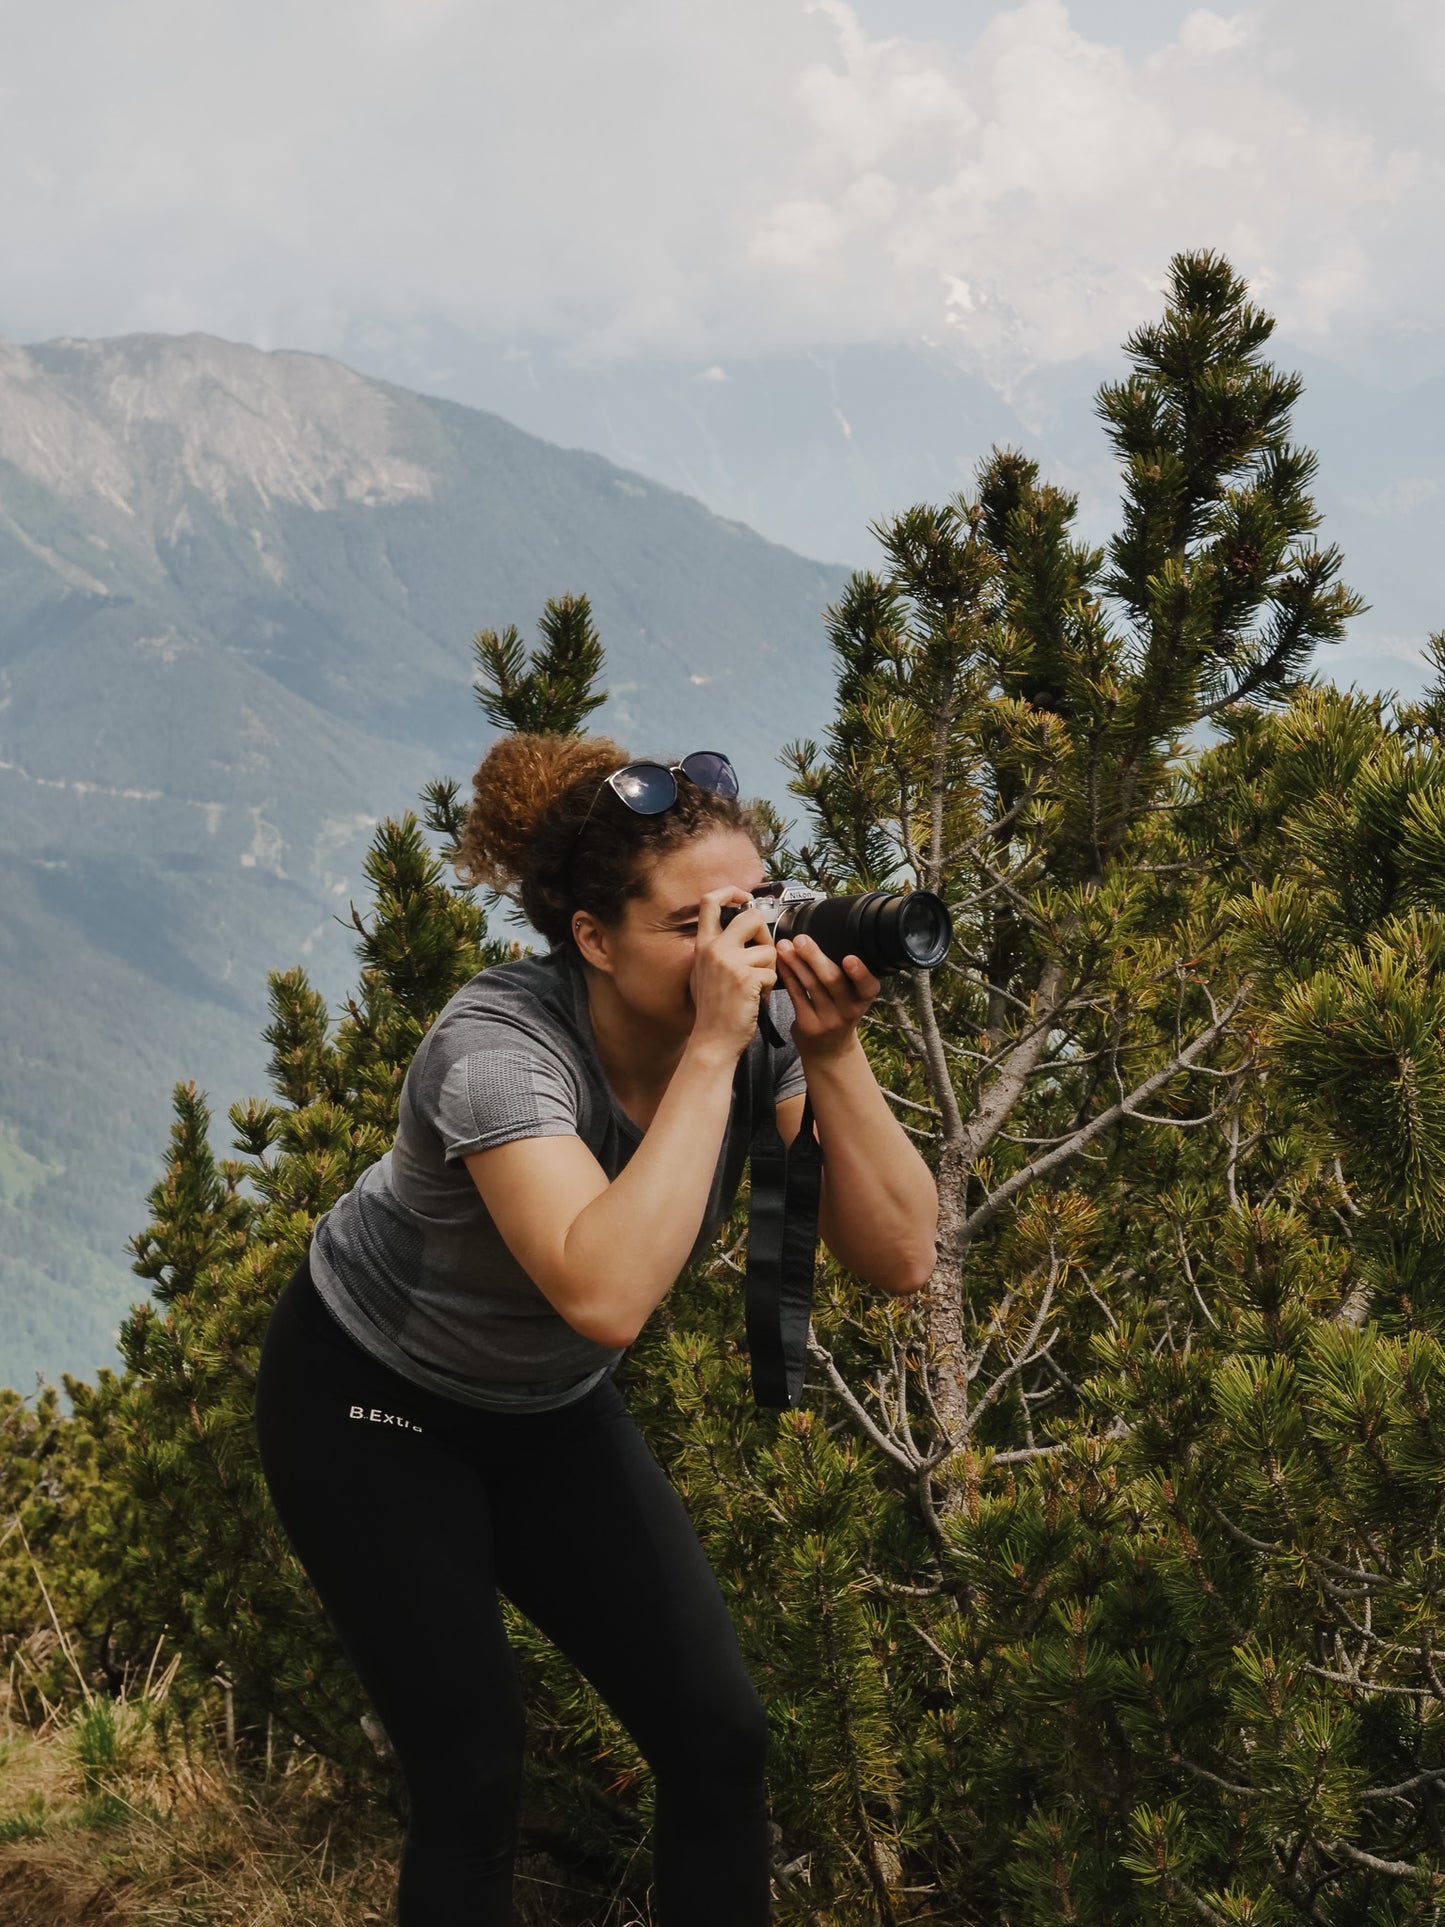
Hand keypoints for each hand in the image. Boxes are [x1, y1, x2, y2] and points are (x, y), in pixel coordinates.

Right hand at [688, 887, 777, 1061]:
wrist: (712, 1040)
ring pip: (768, 949)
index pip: (710, 901)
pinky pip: (773, 972)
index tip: (744, 898)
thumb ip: (718, 949)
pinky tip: (757, 998)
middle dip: (765, 935)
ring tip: (756, 986)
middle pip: (751, 916)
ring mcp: (729, 962)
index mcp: (703, 945)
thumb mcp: (703, 972)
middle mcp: (714, 949)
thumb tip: (742, 929)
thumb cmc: (713, 1010)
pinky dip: (770, 987)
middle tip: (762, 955)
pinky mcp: (746, 978)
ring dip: (770, 968)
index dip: (731, 891)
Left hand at [775, 935, 878, 1058]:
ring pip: (810, 986)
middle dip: (815, 957)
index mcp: (864, 999)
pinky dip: (788, 975)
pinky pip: (796, 995)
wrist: (829, 1051)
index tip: (850, 958)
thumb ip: (846, 976)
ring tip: (785, 945)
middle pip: (833, 980)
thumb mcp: (852, 997)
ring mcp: (828, 1020)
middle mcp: (849, 1010)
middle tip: (801, 939)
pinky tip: (781, 962)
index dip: (860, 973)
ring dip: (795, 962)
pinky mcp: (808, 1025)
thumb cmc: (840, 1013)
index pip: (868, 986)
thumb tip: (824, 936)